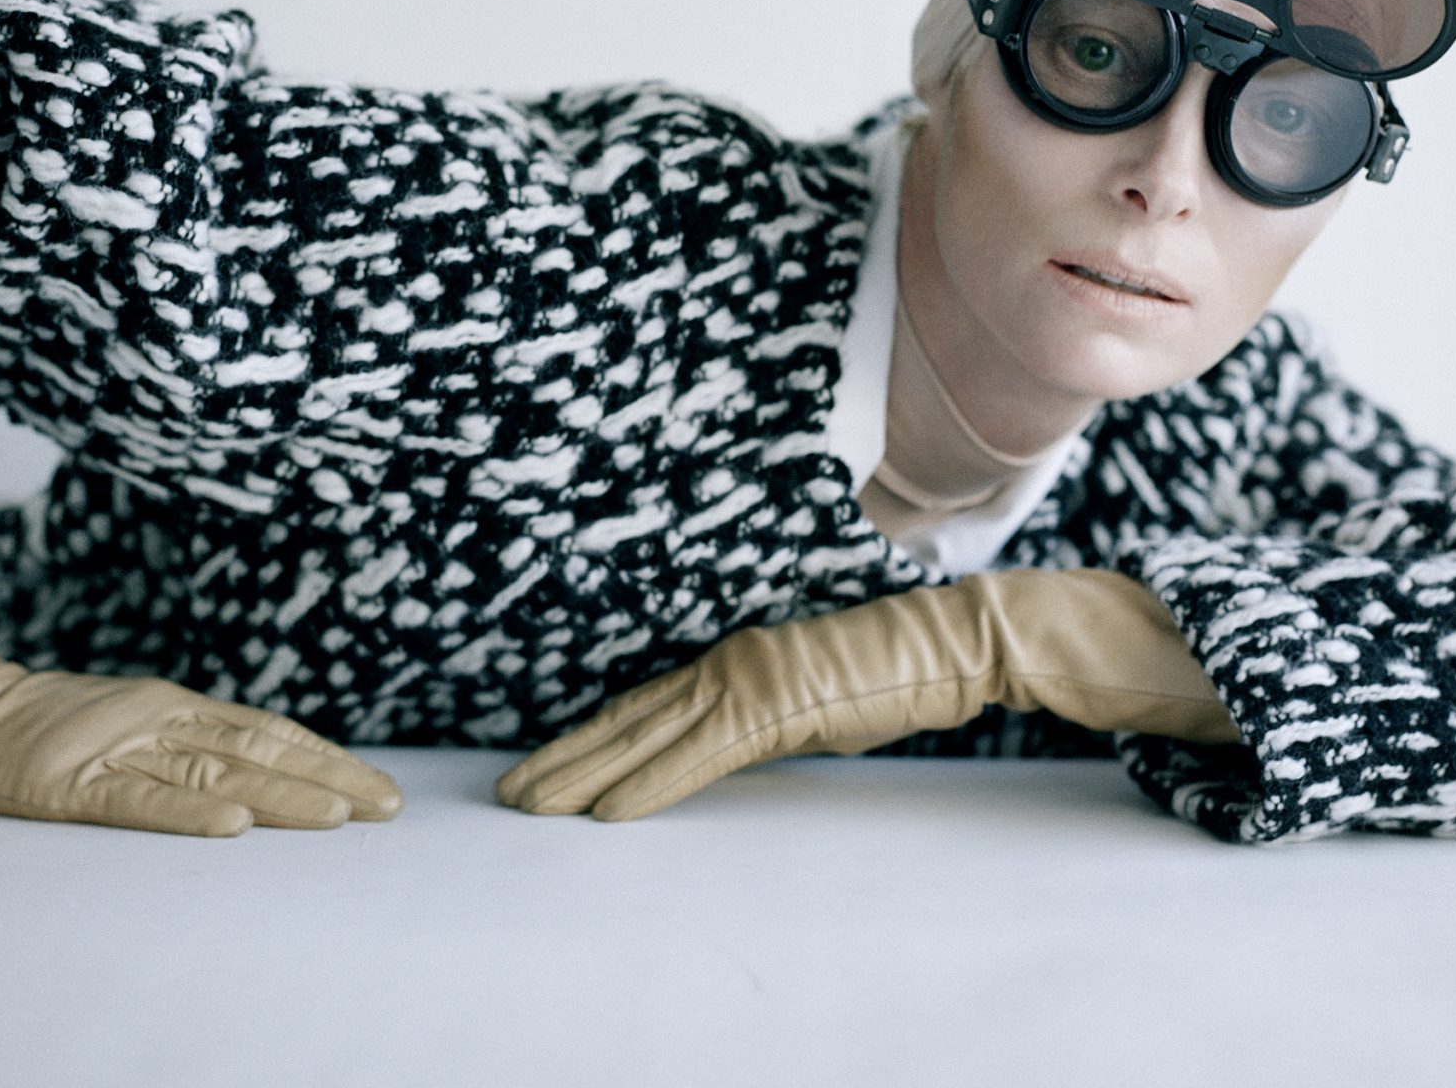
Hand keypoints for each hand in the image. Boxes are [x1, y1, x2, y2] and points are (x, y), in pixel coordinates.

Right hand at [0, 619, 400, 835]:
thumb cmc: (36, 725)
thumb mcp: (122, 724)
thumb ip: (180, 743)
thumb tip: (258, 771)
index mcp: (171, 707)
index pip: (267, 733)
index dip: (326, 759)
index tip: (379, 791)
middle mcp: (155, 720)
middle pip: (258, 752)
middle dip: (328, 781)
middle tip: (389, 808)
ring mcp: (114, 749)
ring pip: (213, 775)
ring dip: (281, 796)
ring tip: (338, 817)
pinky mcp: (69, 784)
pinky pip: (137, 801)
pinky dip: (188, 814)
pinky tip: (233, 827)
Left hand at [496, 568, 1237, 820]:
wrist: (946, 644)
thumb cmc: (888, 673)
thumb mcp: (810, 699)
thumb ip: (761, 719)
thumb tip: (728, 747)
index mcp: (731, 662)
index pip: (643, 707)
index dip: (588, 737)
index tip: (546, 765)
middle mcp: (725, 666)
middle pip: (626, 720)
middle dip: (564, 759)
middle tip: (510, 794)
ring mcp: (746, 684)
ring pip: (644, 738)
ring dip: (583, 775)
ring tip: (534, 806)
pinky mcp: (773, 709)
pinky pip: (696, 758)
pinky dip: (647, 785)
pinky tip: (607, 812)